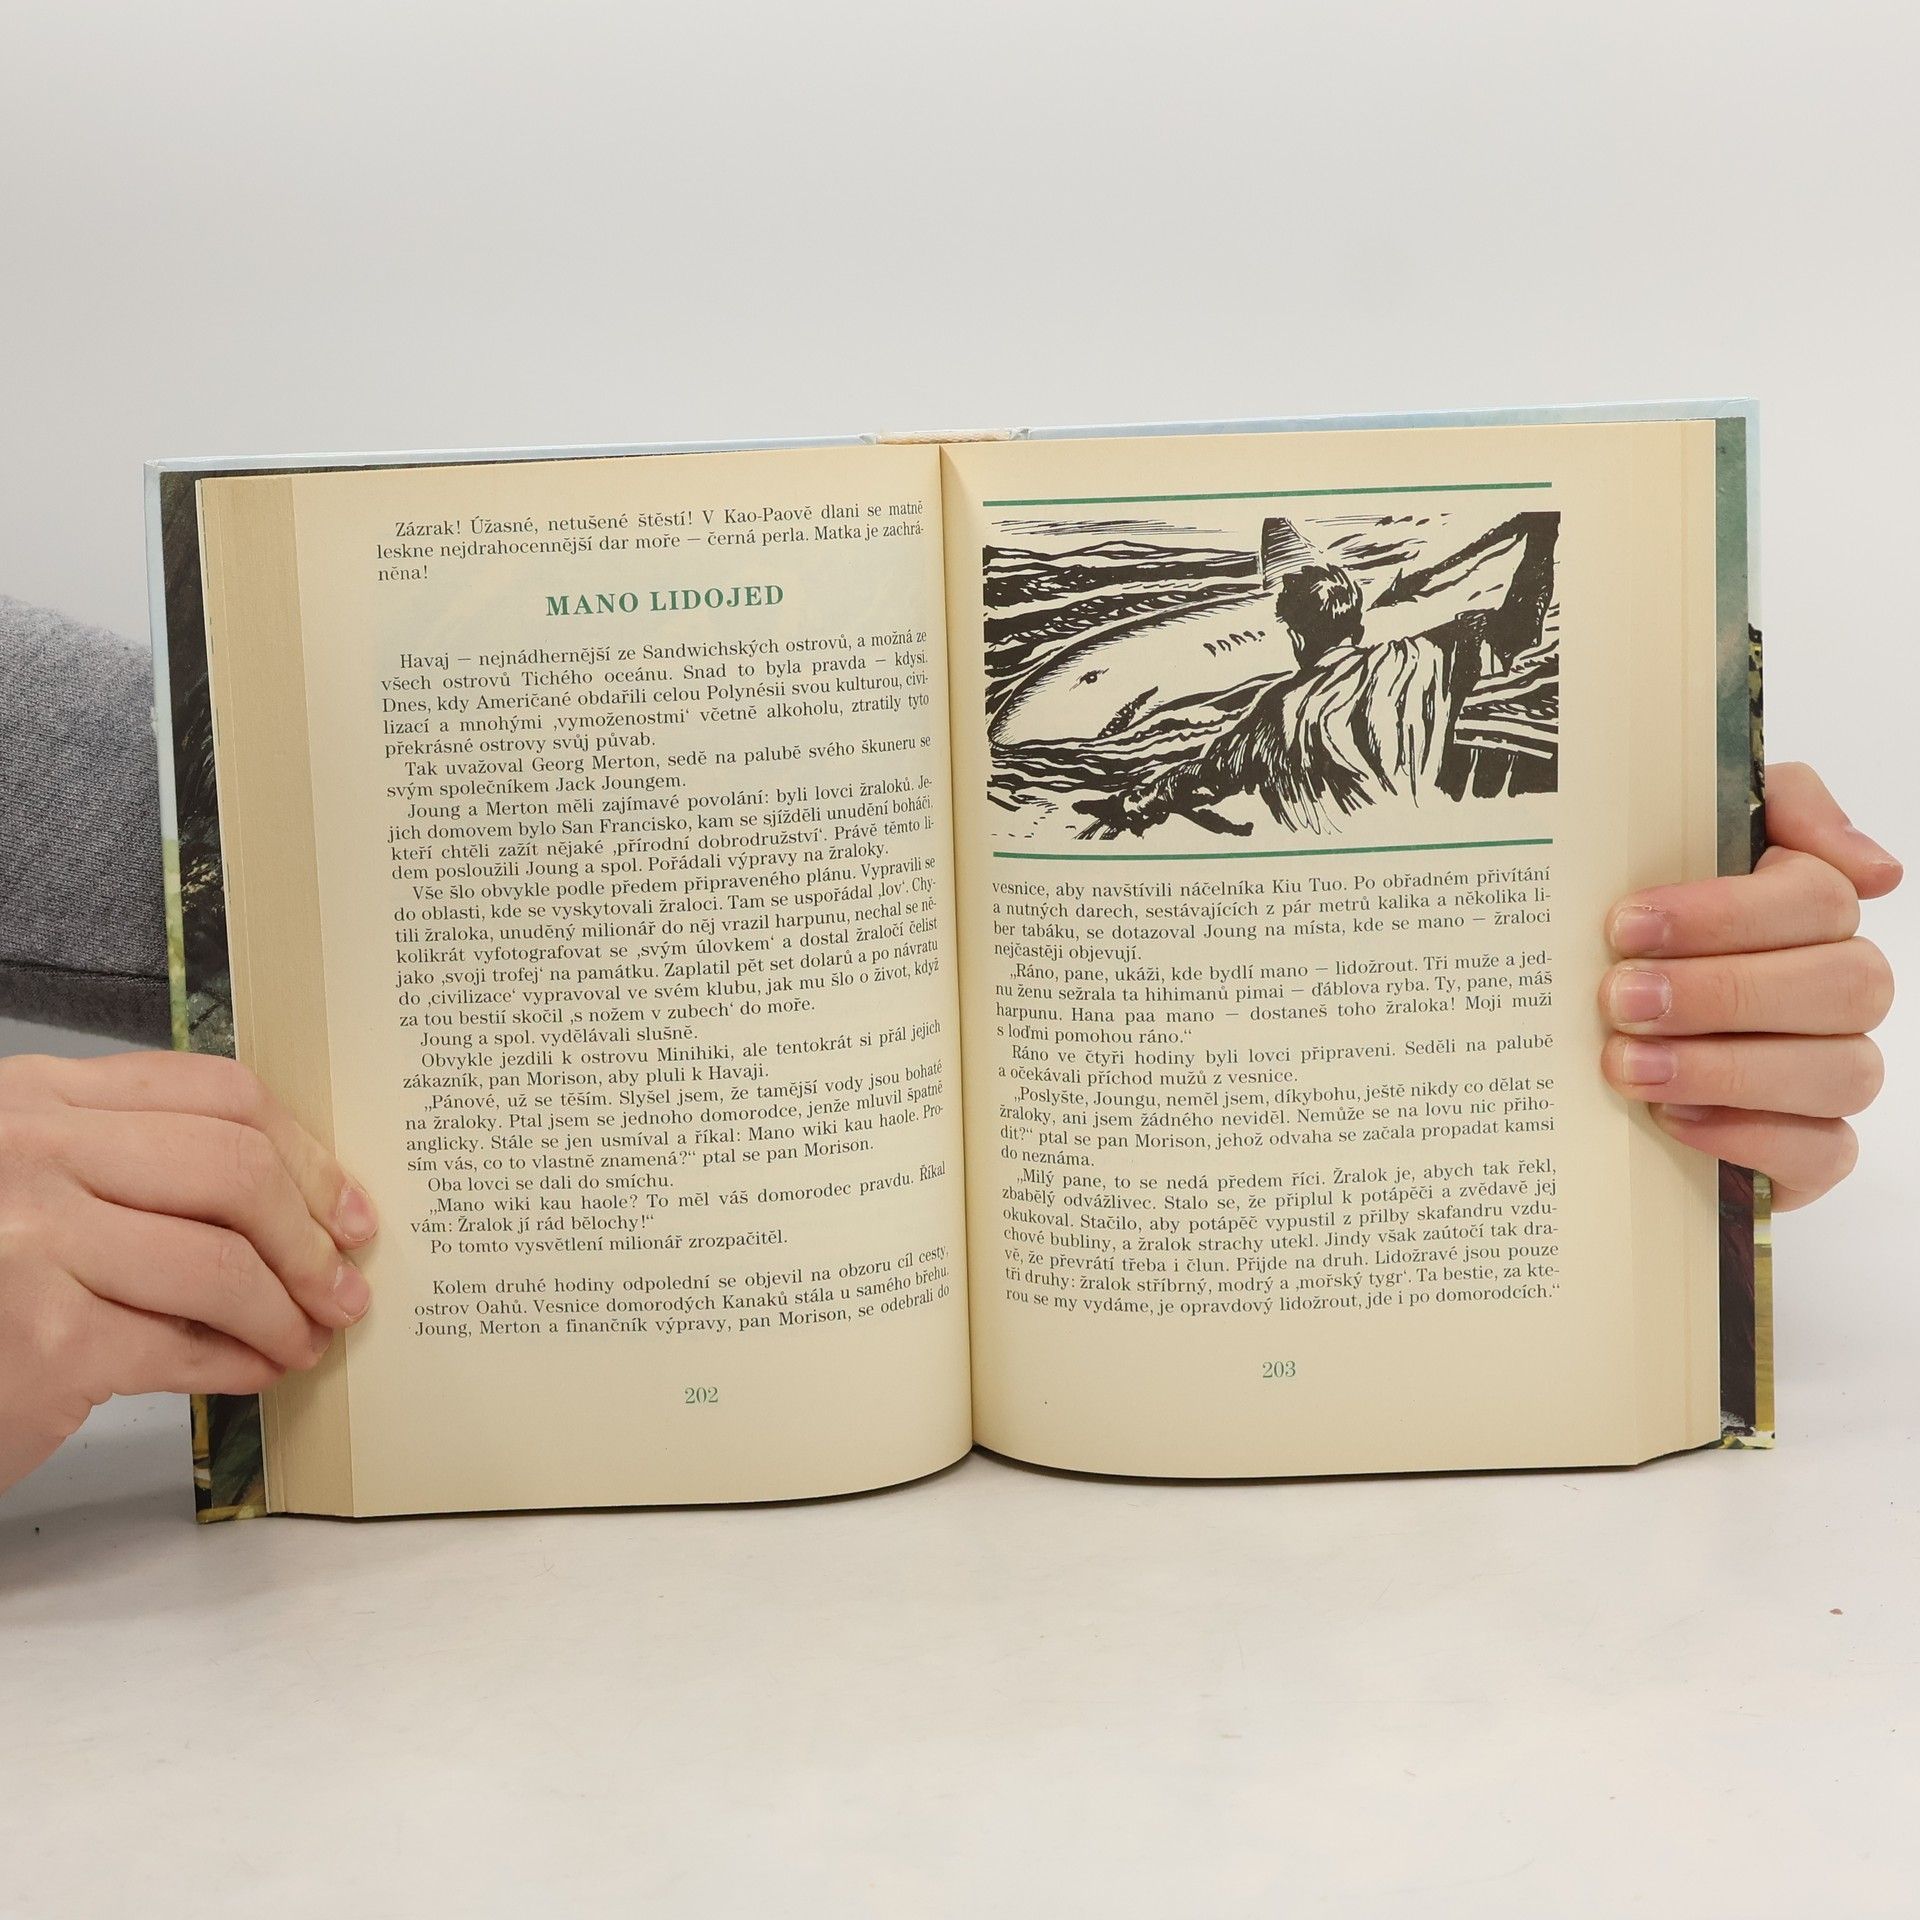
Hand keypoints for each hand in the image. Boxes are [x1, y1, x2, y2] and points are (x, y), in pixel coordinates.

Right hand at [0, 1052, 376, 1494]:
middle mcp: (30, 1152)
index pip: (218, 1095)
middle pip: (235, 1172)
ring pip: (222, 1265)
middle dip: (310, 1239)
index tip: (346, 1208)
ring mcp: (30, 1243)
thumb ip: (139, 1164)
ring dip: (286, 1312)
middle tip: (343, 1286)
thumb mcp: (37, 1181)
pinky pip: (183, 1347)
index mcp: (39, 1096)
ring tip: (306, 1338)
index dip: (305, 1155)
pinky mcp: (43, 1341)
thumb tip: (298, 1198)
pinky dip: (240, 1363)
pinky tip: (258, 1371)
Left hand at [1600, 762, 1899, 1208]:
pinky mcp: (1814, 1151)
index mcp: (1811, 911)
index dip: (1725, 913)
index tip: (1627, 926)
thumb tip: (1875, 869)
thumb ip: (1778, 806)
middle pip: (1840, 985)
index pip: (1818, 899)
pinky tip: (1673, 1121)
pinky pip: (1824, 1150)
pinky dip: (1748, 1136)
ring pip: (1842, 1070)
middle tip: (1620, 998)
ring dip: (1725, 1068)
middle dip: (1721, 992)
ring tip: (1628, 1064)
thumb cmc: (1647, 939)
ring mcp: (1833, 1071)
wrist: (1598, 1047)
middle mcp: (1840, 991)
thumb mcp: (1682, 845)